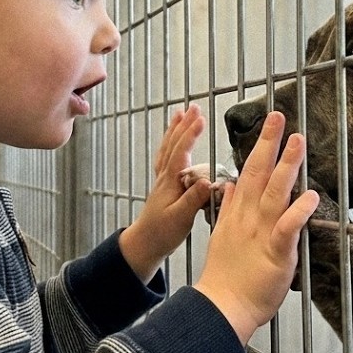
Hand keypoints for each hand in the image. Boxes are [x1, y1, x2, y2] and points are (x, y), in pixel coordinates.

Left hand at [119, 104, 212, 282]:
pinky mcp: (163, 186)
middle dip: (183, 125)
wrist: (144, 244)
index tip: (200, 118)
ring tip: (180, 114)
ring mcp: (162, 180)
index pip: (181, 152)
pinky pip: (165, 158)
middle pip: (173, 145)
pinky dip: (170, 145)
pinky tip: (173, 141)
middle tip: (193, 108)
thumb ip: (194, 200)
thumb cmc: (162, 233)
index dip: (190, 134)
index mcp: (170, 182)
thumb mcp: (181, 218)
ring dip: (175, 130)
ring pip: (167, 149)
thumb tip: (208, 181)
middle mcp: (165, 177)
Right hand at [193, 112, 318, 345]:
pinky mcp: (276, 252)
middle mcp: (248, 217)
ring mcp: (261, 232)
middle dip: (270, 143)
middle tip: (279, 116)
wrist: (221, 306)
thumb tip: (230, 183)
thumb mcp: (221, 234)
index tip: (269, 125)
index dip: (260, 146)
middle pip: (258, 172)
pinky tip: (310, 195)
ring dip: (287, 165)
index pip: (248, 171)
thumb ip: (228, 207)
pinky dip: (299, 211)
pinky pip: (288, 227)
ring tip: (298, 141)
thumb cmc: (225, 276)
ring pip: (275, 192)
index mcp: (237, 213)